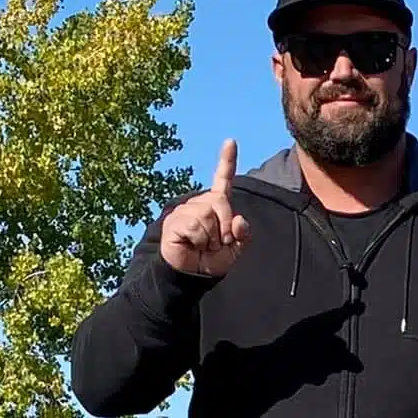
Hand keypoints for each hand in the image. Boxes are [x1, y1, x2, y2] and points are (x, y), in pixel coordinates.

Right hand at [160, 139, 250, 276]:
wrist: (192, 276)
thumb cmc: (212, 261)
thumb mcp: (235, 250)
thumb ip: (242, 235)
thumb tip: (239, 220)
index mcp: (216, 206)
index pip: (222, 180)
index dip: (227, 161)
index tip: (231, 142)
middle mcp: (200, 203)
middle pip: (220, 202)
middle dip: (225, 227)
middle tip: (218, 243)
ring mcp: (185, 211)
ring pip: (207, 215)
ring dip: (211, 237)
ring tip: (203, 245)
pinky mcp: (174, 221)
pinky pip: (195, 225)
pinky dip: (199, 240)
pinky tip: (192, 244)